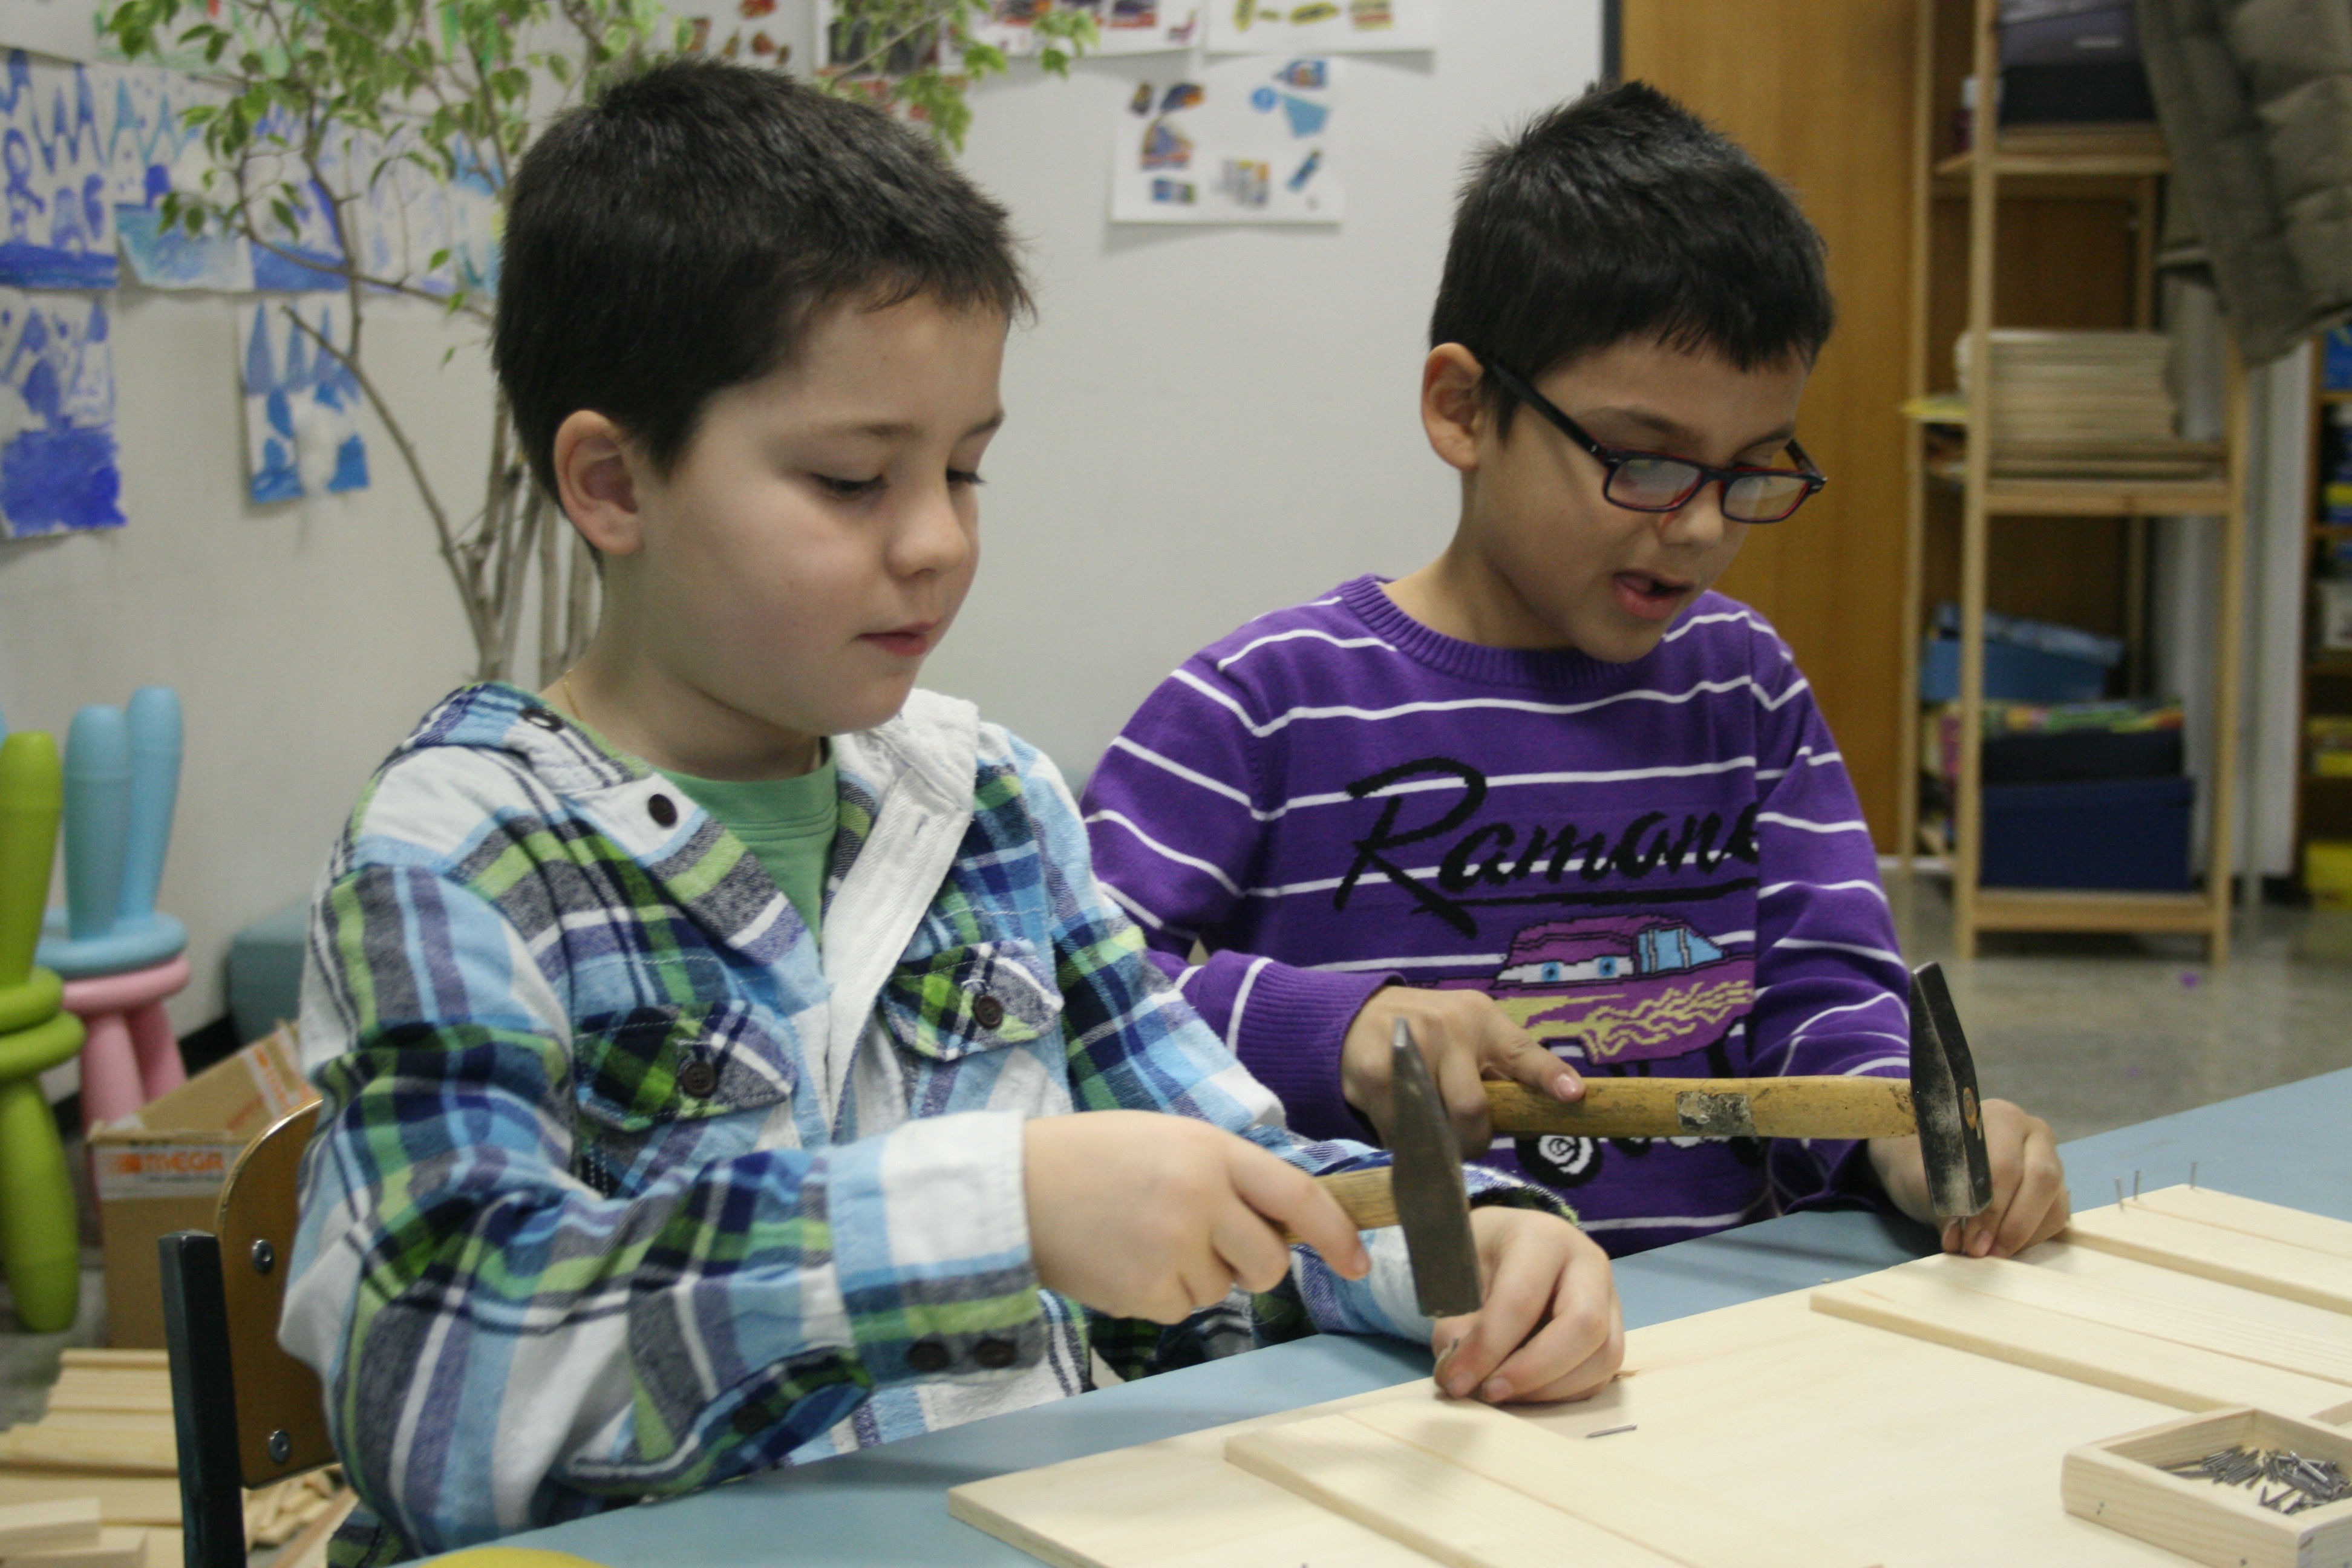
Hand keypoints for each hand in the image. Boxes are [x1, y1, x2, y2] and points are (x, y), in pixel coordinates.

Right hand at [1023, 1111, 1369, 1323]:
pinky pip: (1183, 1308)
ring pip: (1224, 1289)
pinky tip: (1125, 1260)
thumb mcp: (1169, 1139)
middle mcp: (1201, 1199)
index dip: (1337, 1234)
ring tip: (1144, 1238)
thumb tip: (1283, 1221)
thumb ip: (1227, 1173)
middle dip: (1255, 1265)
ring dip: (1198, 1275)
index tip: (1358, 1262)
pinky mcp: (1146, 1291)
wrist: (1016, 1187)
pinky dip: (1162, 1294)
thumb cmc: (1094, 1156)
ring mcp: (1174, 1248)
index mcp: (1211, 1151)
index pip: (1298, 1196)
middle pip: (1269, 1261)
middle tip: (1212, 1246)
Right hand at [1341, 985, 1581, 1156]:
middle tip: (1465, 1142)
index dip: (1548, 1076)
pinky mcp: (1374, 1072)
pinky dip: (1401, 1139)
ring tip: (1428, 1126)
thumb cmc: (1434, 1034)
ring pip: (1433, 1128)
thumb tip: (1555, 1109)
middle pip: (1471, 1109)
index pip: (1523, 1052)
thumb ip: (1507, 1070)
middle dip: (1472, 1140)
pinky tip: (1397, 1115)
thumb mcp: (1474, 1036)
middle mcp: (1447, 1027)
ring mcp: (1408, 1047)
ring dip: (1434, 1143)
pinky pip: (1397, 1131)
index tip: (1573, 1094)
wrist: (1360, 1017)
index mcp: (1483, 1021)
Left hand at [1430, 1206, 1620, 1403]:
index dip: (1489, 1347)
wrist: (1505, 1244)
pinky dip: (1563, 1394)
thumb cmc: (1478, 1255)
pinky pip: (1601, 1375)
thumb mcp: (1454, 1275)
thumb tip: (1459, 1376)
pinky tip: (1525, 1391)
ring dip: (1550, 1389)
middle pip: (1585, 1326)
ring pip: (1603, 1357)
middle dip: (1534, 1371)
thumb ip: (1457, 1324)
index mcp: (1542, 1238)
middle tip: (1489, 1392)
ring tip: (1504, 1393)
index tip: (1455, 1380)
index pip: (1523, 1298)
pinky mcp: (1613, 1330)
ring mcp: (1609, 1298)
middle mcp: (1588, 1264)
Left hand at [1868, 1097, 2069, 1258]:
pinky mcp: (2055, 1189)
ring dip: (2024, 1236)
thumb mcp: (1923, 1178)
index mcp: (2000, 1117)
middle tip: (1985, 1252)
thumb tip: (1960, 1239)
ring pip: (2055, 1202)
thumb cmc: (1923, 1164)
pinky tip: (2002, 1246)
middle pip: (2042, 1180)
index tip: (1969, 1240)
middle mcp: (2032, 1134)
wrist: (1923, 1163)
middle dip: (2014, 1224)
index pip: (2005, 1165)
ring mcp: (2050, 1160)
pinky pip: (2056, 1218)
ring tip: (1990, 1252)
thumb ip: (1943, 1205)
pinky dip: (2031, 1239)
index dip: (1991, 1209)